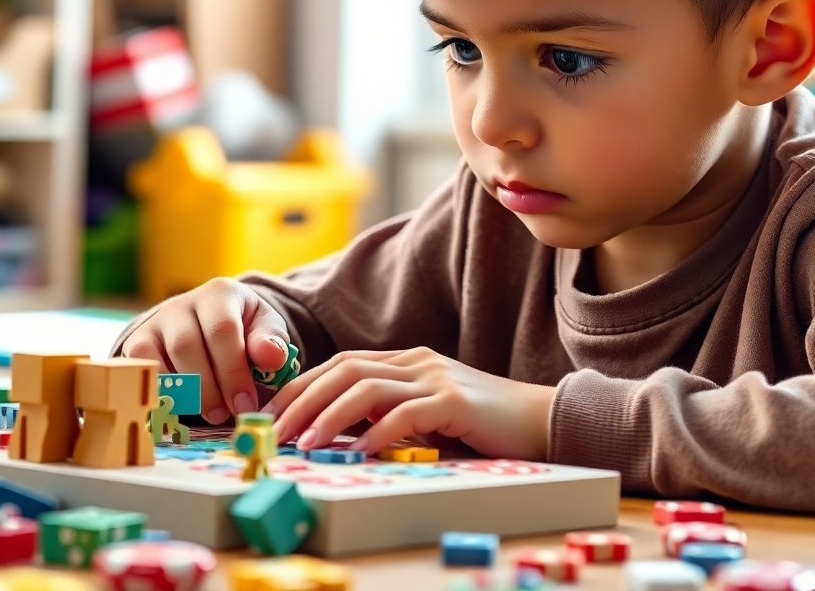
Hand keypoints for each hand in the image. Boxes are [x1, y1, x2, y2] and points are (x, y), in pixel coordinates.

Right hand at [122, 277, 289, 423]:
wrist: (212, 323)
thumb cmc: (244, 329)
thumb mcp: (266, 328)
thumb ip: (272, 341)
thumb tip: (272, 358)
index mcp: (221, 293)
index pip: (222, 330)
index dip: (233, 371)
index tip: (246, 404)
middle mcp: (183, 303)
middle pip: (187, 346)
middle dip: (209, 387)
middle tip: (227, 414)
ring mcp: (156, 322)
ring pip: (160, 360)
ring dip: (186, 394)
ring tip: (211, 414)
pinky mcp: (137, 343)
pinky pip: (142, 371)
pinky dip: (161, 394)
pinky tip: (185, 408)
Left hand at [263, 346, 555, 460]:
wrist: (538, 419)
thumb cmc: (481, 425)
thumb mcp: (427, 415)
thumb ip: (390, 416)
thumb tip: (340, 436)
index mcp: (407, 361)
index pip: (342, 363)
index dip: (304, 385)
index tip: (275, 414)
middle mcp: (416, 361)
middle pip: (345, 368)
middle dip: (304, 398)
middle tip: (277, 431)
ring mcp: (435, 376)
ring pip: (367, 385)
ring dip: (330, 414)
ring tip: (306, 442)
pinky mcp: (454, 400)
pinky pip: (406, 412)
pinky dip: (378, 432)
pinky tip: (360, 452)